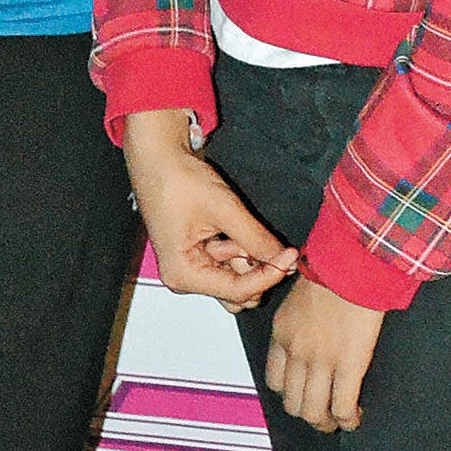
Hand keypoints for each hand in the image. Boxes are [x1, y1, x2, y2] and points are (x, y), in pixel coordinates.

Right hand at [121, 109, 296, 309]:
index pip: (238, 291)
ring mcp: (192, 266)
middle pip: (237, 292)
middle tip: (266, 238)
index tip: (291, 255)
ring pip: (236, 277)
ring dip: (247, 254)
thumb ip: (255, 239)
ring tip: (239, 222)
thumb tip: (285, 262)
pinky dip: (240, 246)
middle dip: (256, 267)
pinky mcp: (199, 254)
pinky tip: (235, 223)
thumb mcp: (224, 209)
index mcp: (183, 274)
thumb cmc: (178, 180)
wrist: (159, 158)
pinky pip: (229, 261)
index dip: (269, 274)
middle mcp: (185, 277)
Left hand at [267, 273, 386, 432]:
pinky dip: (348, 419)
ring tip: (339, 421)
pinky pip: (341, 406)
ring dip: (326, 422)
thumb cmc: (335, 267)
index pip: (274, 379)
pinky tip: (355, 417)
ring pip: (313, 412)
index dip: (289, 393)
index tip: (303, 394)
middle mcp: (296, 351)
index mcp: (282, 332)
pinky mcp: (348, 365)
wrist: (354, 261)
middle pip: (291, 402)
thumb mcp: (302, 292)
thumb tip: (314, 327)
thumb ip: (301, 317)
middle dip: (307, 414)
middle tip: (322, 415)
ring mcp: (320, 361)